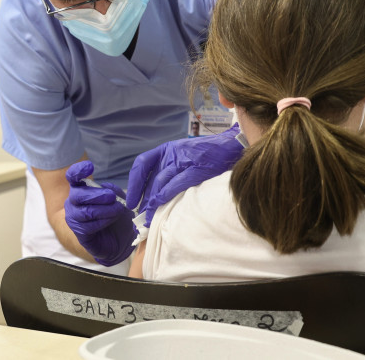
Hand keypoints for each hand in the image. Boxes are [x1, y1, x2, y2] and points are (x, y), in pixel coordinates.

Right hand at [64, 161, 135, 266]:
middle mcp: (73, 203)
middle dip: (96, 195)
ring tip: (118, 209)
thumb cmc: (117, 214)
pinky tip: (111, 219)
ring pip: (85, 212)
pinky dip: (103, 222)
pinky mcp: (79, 233)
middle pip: (77, 195)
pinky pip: (88, 227)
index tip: (90, 167)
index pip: (72, 177)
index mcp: (81, 189)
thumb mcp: (118, 198)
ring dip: (104, 210)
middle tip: (112, 197)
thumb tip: (106, 188)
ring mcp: (74, 218)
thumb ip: (112, 190)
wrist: (121, 239)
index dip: (78, 170)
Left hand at [126, 124, 244, 226]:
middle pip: (151, 177)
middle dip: (145, 199)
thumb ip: (171, 175)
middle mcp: (173, 152)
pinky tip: (162, 205)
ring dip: (154, 201)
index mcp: (168, 149)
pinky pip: (176, 183)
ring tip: (150, 217)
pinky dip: (167, 195)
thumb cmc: (210, 156)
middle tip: (142, 217)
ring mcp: (185, 159)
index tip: (131, 201)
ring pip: (161, 181)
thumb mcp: (185, 160)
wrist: (233, 146)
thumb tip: (155, 198)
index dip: (134, 184)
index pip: (143, 163)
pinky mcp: (197, 168)